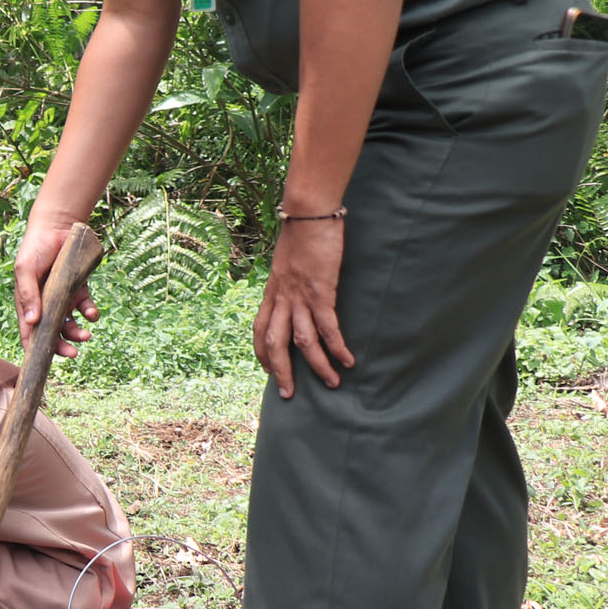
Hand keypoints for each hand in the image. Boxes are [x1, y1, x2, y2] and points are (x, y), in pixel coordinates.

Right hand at [14, 213, 100, 354]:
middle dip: (61, 346)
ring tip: (86, 334)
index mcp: (28, 304)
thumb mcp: (26, 270)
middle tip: (72, 353)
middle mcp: (45, 305)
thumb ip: (28, 295)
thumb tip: (31, 322)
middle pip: (52, 333)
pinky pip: (85, 306)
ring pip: (70, 324)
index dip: (34, 349)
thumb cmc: (36, 247)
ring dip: (77, 333)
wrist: (58, 226)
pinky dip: (89, 313)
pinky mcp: (79, 290)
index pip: (29, 333)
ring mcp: (63, 298)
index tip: (42, 362)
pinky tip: (92, 314)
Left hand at [255, 217, 352, 397]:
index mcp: (272, 292)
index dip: (262, 353)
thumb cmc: (302, 234)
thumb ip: (290, 278)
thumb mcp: (288, 261)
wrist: (307, 214)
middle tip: (290, 394)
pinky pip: (327, 326)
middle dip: (282, 372)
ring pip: (302, 341)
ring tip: (332, 383)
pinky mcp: (320, 291)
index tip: (268, 370)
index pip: (259, 330)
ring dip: (316, 366)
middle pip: (274, 344)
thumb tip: (298, 286)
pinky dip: (337, 346)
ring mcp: (299, 296)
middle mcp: (281, 298)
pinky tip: (347, 360)